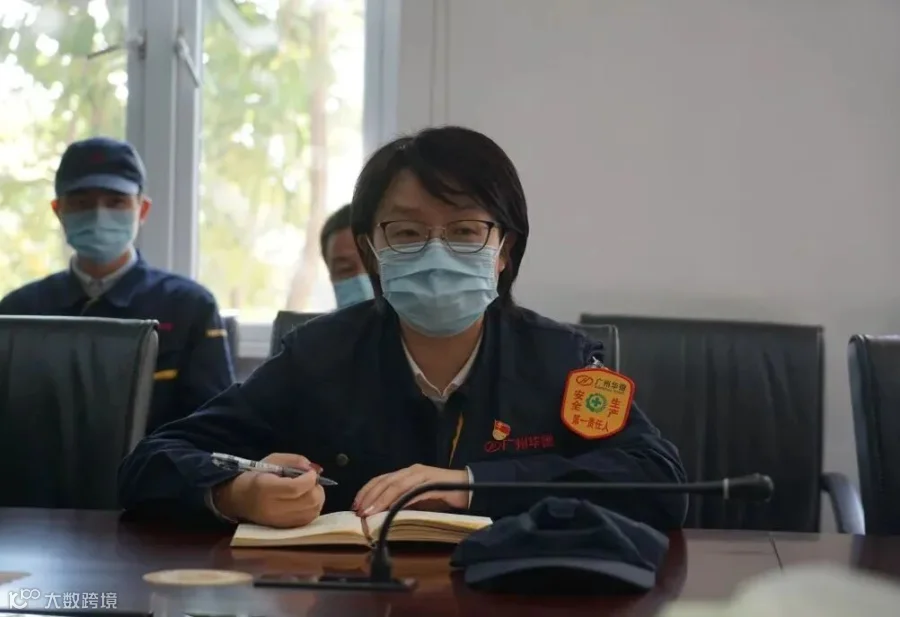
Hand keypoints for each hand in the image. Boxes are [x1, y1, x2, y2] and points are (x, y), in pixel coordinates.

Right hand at [213, 453, 324, 527]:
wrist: (237, 498)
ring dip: (317, 499)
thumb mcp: (272, 461)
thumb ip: (295, 461)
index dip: (310, 479)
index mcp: (266, 488)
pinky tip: (305, 501)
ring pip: (312, 512)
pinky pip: (308, 520)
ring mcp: (279, 521)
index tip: (311, 472)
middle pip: (309, 501)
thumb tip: (315, 469)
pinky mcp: (284, 528)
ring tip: (309, 490)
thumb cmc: (255, 475)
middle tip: (311, 481)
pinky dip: (312, 509)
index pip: (296, 488)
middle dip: (316, 488)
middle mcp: (273, 508)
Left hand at [353, 464, 468, 516]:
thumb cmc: (444, 495)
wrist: (470, 488)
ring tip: (370, 512)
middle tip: (359, 511)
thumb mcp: (418, 500)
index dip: (366, 491)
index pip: (381, 479)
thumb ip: (403, 502)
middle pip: (385, 481)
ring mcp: (422, 475)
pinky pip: (412, 492)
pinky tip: (392, 510)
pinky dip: (400, 501)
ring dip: (381, 499)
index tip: (356, 505)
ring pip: (396, 485)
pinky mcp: (432, 484)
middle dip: (369, 496)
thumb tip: (383, 514)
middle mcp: (412, 471)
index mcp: (407, 473)